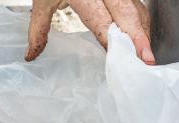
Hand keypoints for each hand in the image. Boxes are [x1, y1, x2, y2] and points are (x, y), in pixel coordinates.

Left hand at [26, 0, 154, 64]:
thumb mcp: (42, 2)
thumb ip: (38, 30)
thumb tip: (32, 55)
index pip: (102, 20)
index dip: (113, 40)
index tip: (121, 56)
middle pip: (127, 13)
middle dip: (138, 37)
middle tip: (146, 59)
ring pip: (136, 8)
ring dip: (142, 32)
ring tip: (146, 55)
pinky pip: (136, 5)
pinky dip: (140, 23)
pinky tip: (141, 39)